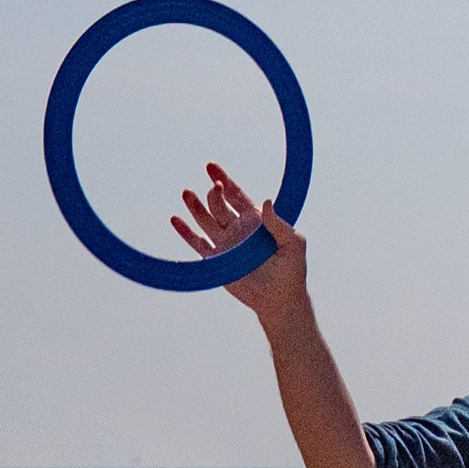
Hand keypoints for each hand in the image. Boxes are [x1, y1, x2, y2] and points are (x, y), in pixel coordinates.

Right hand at [171, 162, 307, 320]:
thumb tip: (266, 202)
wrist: (279, 300)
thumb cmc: (291, 271)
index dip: (225, 181)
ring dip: (195, 207)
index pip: (236, 195)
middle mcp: (238, 229)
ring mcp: (225, 244)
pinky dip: (185, 232)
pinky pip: (197, 243)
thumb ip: (279, 224)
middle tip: (213, 185)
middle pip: (219, 205)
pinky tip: (175, 220)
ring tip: (186, 193)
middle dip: (213, 194)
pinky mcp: (216, 260)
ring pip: (205, 220)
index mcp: (256, 221)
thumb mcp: (293, 244)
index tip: (212, 168)